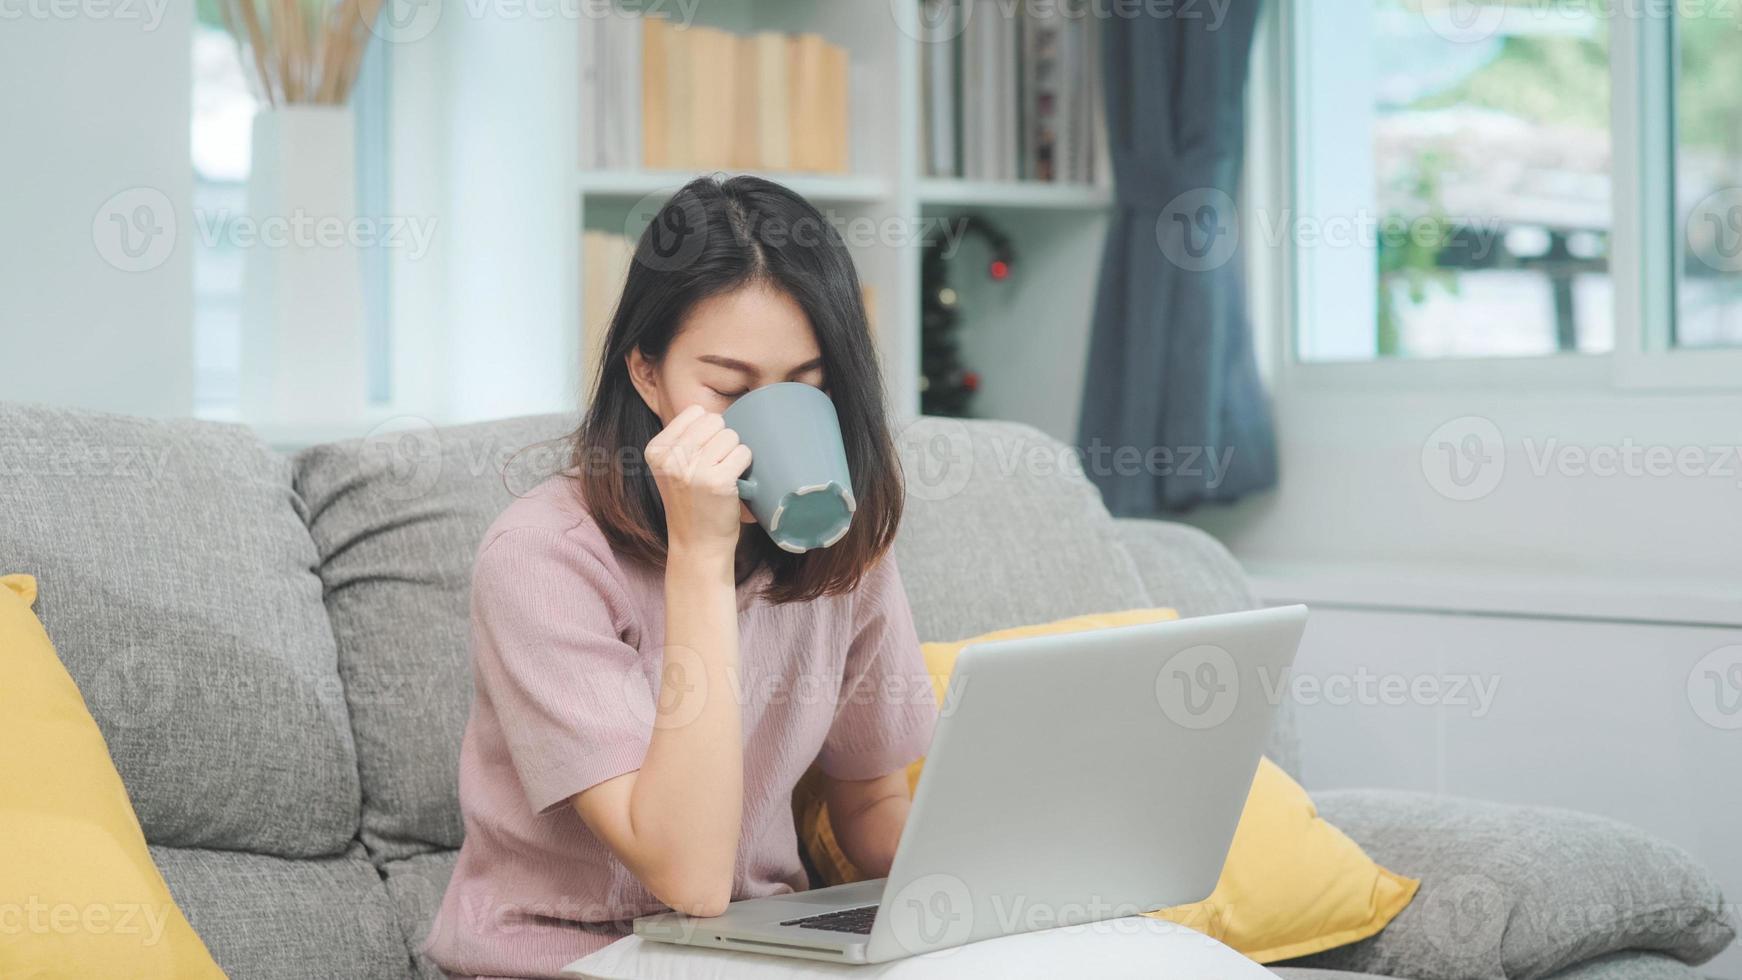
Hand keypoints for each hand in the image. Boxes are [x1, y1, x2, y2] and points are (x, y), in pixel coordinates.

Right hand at [645, 405, 751, 561]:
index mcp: (656, 449)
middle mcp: (670, 457)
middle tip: (715, 467)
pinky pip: (744, 452)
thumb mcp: (672, 468)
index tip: (702, 455)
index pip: (695, 412)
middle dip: (722, 440)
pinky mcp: (717, 481)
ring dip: (734, 453)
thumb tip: (714, 411)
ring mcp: (693, 469)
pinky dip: (745, 465)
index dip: (707, 430)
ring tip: (723, 476)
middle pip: (715, 420)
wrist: (697, 545)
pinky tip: (734, 483)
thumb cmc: (691, 503)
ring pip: (731, 435)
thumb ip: (684, 439)